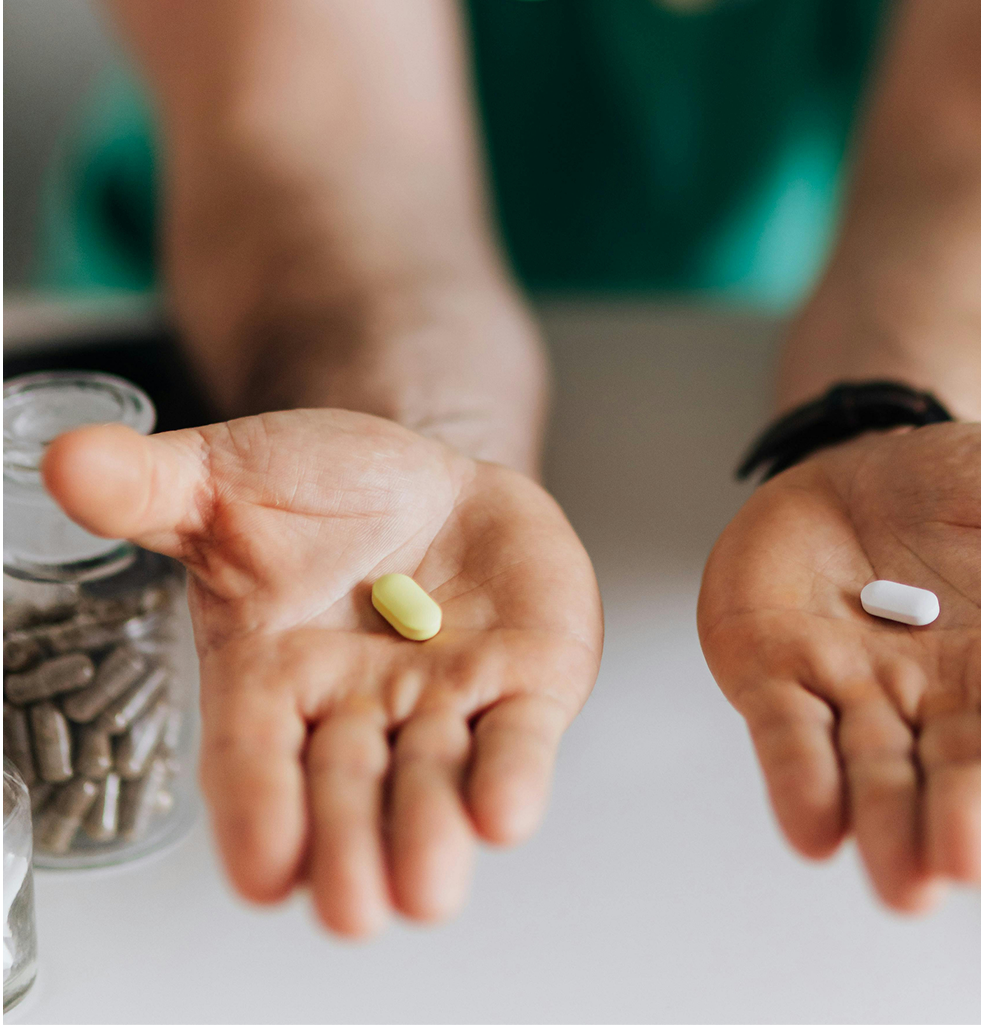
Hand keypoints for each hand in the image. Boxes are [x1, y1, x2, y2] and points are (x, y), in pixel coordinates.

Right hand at [44, 409, 600, 936]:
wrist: (429, 483)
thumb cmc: (322, 494)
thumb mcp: (229, 479)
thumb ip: (152, 485)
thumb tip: (68, 460)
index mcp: (271, 679)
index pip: (253, 760)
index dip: (257, 814)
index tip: (264, 871)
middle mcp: (358, 712)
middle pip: (349, 795)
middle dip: (351, 849)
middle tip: (354, 908)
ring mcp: (446, 704)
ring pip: (437, 783)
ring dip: (433, 835)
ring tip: (427, 887)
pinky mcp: (524, 685)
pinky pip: (519, 738)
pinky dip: (513, 776)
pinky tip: (507, 812)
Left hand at [698, 423, 980, 911]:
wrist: (882, 457)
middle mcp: (943, 704)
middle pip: (956, 777)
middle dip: (961, 819)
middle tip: (967, 859)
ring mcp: (857, 692)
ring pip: (871, 773)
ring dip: (882, 822)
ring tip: (902, 876)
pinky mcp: (781, 673)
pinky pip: (789, 731)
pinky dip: (798, 775)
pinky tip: (812, 822)